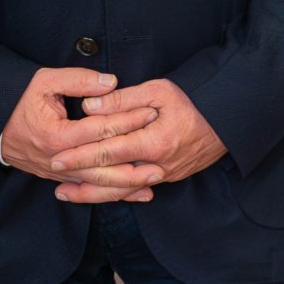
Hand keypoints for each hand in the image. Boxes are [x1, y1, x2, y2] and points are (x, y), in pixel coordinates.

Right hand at [0, 68, 162, 203]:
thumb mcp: (43, 81)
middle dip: (135, 159)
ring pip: (100, 183)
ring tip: (155, 178)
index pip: (101, 129)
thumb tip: (110, 83)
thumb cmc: (18, 101)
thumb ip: (78, 80)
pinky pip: (91, 189)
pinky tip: (135, 193)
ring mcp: (60, 173)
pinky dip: (114, 192)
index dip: (127, 119)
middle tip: (162, 156)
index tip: (151, 112)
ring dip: (129, 183)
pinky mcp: (60, 179)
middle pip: (104, 164)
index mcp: (57, 135)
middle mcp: (60, 160)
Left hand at [50, 79, 225, 196]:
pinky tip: (98, 192)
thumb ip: (121, 100)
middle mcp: (158, 164)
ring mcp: (165, 174)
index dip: (80, 155)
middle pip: (112, 177)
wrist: (229, 119)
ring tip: (67, 193)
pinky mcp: (169, 176)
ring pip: (123, 189)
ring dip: (94, 193)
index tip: (56, 156)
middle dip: (81, 180)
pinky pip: (136, 187)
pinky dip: (115, 192)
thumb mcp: (158, 90)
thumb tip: (89, 106)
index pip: (108, 151)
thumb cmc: (194, 100)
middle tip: (53, 179)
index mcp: (154, 142)